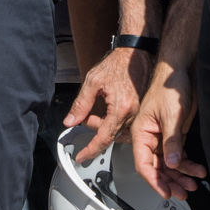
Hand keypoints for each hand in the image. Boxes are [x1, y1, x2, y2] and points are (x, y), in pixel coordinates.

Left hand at [65, 46, 154, 161]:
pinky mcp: (139, 109)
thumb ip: (80, 104)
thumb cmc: (117, 63)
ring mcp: (137, 112)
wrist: (135, 52)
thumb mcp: (92, 81)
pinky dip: (112, 122)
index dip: (90, 149)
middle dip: (94, 129)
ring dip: (103, 126)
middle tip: (84, 117)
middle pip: (110, 135)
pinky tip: (106, 110)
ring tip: (94, 111)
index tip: (82, 157)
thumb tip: (71, 121)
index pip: (103, 137)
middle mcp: (132, 113)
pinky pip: (124, 124)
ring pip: (117, 131)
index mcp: (121, 108)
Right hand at [130, 70, 204, 199]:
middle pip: (157, 167)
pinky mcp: (174, 134)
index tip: (165, 192)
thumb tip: (173, 163)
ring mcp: (162, 137)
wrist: (181, 71)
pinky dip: (187, 164)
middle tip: (183, 192)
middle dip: (170, 181)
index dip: (154, 180)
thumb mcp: (171, 115)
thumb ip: (171, 141)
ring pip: (169, 164)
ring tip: (193, 184)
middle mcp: (150, 137)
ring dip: (181, 175)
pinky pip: (178, 155)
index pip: (143, 163)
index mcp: (141, 132)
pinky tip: (196, 169)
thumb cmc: (169, 86)